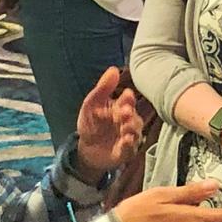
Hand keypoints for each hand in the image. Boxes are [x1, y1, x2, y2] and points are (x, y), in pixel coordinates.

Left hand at [73, 68, 143, 183]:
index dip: (127, 99)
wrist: (86, 148)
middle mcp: (128, 121)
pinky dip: (129, 144)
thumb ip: (103, 88)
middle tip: (124, 112)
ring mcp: (129, 137)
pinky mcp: (125, 152)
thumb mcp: (91, 104)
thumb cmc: (91, 123)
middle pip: (134, 116)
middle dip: (130, 114)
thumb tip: (114, 69)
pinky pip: (130, 148)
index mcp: (121, 107)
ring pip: (136, 132)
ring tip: (125, 127)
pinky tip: (125, 140)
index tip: (126, 95)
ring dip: (131, 128)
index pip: (128, 100)